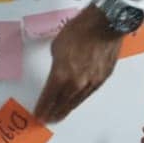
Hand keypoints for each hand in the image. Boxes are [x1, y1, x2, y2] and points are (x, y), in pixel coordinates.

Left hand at [34, 7, 122, 121]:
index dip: (42, 107)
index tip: (39, 114)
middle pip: (62, 103)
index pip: (48, 97)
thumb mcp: (57, 46)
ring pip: (76, 101)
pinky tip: (76, 102)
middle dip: (53, 112)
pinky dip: (80, 100)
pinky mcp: (102, 79)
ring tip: (60, 116)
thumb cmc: (79, 30)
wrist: (105, 24)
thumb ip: (57, 64)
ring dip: (66, 109)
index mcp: (61, 74)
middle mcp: (76, 83)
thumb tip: (58, 72)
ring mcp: (91, 82)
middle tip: (48, 119)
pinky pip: (88, 93)